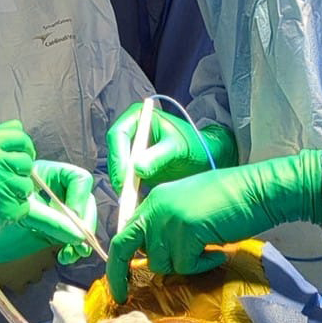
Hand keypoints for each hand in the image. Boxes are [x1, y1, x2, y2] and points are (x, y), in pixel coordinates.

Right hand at [0, 120, 35, 293]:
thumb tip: (8, 135)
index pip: (18, 135)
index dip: (20, 144)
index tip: (18, 151)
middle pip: (25, 159)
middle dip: (19, 166)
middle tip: (7, 174)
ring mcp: (0, 188)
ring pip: (26, 184)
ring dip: (15, 188)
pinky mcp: (4, 212)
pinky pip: (22, 205)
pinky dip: (13, 207)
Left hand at [0, 160, 97, 263]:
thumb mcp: (21, 214)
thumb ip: (49, 221)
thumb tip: (78, 234)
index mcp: (46, 175)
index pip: (78, 178)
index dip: (80, 198)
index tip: (74, 218)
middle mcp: (55, 191)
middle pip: (85, 201)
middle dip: (86, 223)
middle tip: (80, 244)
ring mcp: (56, 210)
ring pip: (83, 220)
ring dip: (82, 239)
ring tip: (71, 255)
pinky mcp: (54, 229)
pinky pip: (73, 235)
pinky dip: (74, 247)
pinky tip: (64, 257)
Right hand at [106, 103, 238, 191]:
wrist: (206, 157)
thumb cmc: (195, 144)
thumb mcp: (178, 147)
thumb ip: (158, 156)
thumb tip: (137, 169)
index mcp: (139, 117)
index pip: (118, 135)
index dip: (118, 156)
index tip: (124, 177)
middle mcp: (132, 133)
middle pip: (115, 154)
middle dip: (119, 175)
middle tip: (125, 195)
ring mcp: (132, 151)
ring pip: (119, 169)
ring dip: (123, 186)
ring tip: (131, 203)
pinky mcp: (135, 168)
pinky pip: (128, 180)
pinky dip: (131, 192)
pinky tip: (137, 204)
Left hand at [107, 148, 321, 302]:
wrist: (258, 190)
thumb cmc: (232, 199)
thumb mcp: (188, 207)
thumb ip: (167, 225)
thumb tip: (153, 253)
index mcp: (155, 200)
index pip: (124, 232)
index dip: (118, 259)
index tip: (118, 281)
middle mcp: (156, 207)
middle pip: (124, 246)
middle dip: (119, 274)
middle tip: (121, 295)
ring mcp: (169, 218)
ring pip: (161, 262)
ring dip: (184, 265)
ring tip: (207, 251)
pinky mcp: (186, 230)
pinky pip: (186, 265)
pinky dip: (203, 265)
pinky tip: (217, 252)